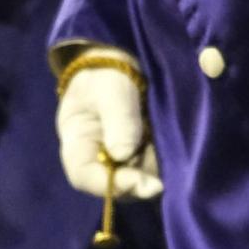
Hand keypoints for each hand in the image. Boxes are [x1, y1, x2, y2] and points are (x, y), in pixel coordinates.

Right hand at [56, 45, 161, 201]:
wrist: (119, 62)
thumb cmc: (106, 75)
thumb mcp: (111, 91)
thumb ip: (118, 120)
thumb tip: (123, 154)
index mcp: (77, 144)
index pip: (85, 177)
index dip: (113, 185)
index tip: (142, 182)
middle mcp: (97, 159)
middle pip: (117, 186)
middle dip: (141, 181)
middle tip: (164, 172)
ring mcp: (120, 161)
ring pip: (139, 179)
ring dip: (157, 169)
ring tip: (165, 140)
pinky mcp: (140, 157)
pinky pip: (154, 168)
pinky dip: (165, 161)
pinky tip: (171, 142)